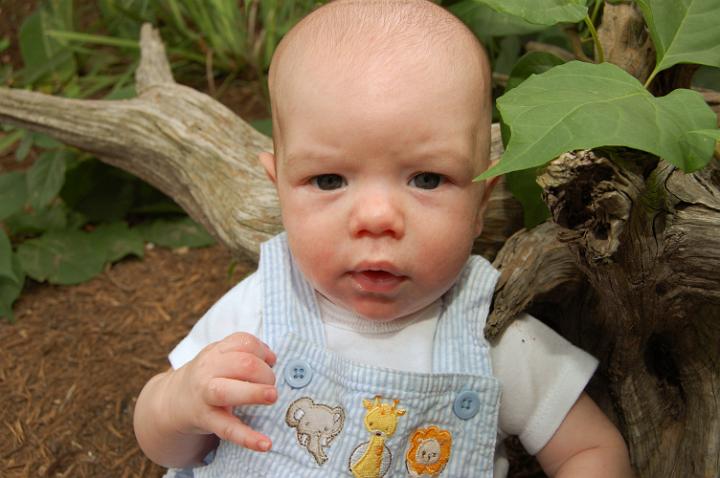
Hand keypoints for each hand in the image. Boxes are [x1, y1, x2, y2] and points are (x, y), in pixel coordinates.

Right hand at [164, 332, 277, 451]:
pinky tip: (266, 444)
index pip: (244, 342)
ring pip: (227, 392)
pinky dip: (248, 438)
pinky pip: (227, 429)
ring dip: (254, 393)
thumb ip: (245, 352)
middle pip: (242, 363)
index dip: (263, 350)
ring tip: (272, 396)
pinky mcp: (206, 420)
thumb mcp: (220, 356)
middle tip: (271, 385)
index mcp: (216, 352)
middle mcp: (208, 371)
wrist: (173, 402)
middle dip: (265, 373)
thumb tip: (271, 358)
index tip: (271, 362)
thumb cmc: (208, 376)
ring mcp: (205, 396)